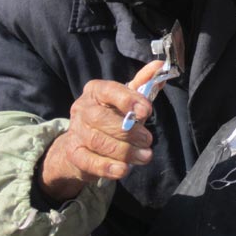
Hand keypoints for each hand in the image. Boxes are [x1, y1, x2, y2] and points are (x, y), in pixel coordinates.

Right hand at [38, 60, 163, 200]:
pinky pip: (90, 161)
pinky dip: (108, 167)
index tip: (147, 111)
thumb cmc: (111, 115)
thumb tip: (160, 66)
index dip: (128, 100)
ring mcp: (76, 132)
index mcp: (95, 90)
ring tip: (145, 156)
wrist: (83, 142)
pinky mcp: (74, 154)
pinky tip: (124, 169)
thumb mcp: (126, 98)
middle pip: (101, 118)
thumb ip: (143, 83)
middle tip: (148, 139)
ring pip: (98, 141)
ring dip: (125, 151)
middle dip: (128, 130)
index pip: (109, 90)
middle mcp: (82, 108)